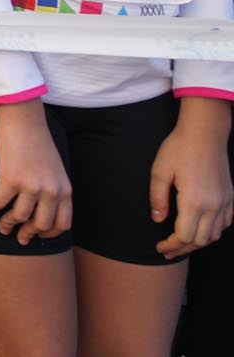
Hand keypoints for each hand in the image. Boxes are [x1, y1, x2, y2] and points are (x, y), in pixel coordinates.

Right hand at [0, 101, 71, 244]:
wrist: (24, 120)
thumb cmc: (37, 141)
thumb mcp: (55, 169)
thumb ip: (53, 189)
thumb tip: (41, 209)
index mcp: (65, 189)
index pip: (63, 224)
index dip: (49, 234)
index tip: (38, 235)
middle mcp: (51, 191)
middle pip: (41, 225)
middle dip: (28, 234)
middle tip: (19, 237)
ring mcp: (31, 186)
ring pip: (19, 217)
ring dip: (7, 224)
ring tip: (1, 225)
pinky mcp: (11, 179)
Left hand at [152, 98, 233, 258]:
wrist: (205, 133)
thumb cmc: (179, 148)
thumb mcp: (159, 171)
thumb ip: (157, 198)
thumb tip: (157, 220)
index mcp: (194, 201)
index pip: (184, 236)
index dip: (171, 246)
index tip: (159, 247)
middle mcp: (213, 206)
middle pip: (200, 240)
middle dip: (182, 248)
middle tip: (167, 250)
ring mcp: (225, 202)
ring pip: (214, 235)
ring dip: (198, 242)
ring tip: (181, 242)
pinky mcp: (230, 197)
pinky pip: (225, 223)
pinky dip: (213, 231)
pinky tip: (201, 229)